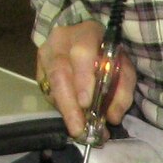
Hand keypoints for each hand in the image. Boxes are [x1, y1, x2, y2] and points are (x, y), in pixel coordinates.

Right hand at [37, 19, 136, 137]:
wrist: (84, 38)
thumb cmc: (107, 54)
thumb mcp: (123, 67)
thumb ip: (122, 90)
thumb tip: (113, 117)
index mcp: (87, 33)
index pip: (82, 53)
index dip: (83, 78)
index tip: (86, 103)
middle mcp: (61, 41)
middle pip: (60, 72)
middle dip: (69, 104)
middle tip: (78, 128)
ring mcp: (46, 54)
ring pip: (51, 84)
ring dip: (65, 110)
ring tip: (79, 129)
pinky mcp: (39, 68)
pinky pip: (47, 91)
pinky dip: (60, 106)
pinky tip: (71, 115)